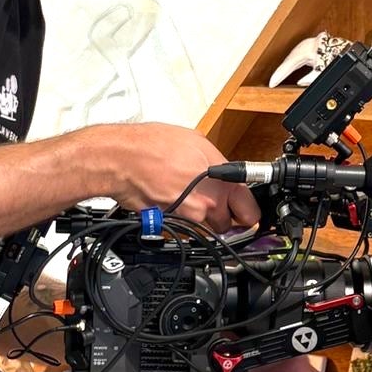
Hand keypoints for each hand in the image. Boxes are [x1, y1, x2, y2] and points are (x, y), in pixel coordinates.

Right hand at [97, 124, 259, 232]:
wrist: (121, 160)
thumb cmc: (152, 146)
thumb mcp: (196, 142)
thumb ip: (216, 164)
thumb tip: (221, 170)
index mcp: (222, 181)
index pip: (250, 212)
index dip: (247, 213)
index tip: (244, 211)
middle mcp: (209, 203)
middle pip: (227, 225)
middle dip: (221, 217)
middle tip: (208, 201)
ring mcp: (189, 217)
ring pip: (204, 228)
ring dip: (198, 218)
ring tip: (182, 196)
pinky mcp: (171, 226)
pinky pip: (182, 228)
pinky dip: (178, 219)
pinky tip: (168, 199)